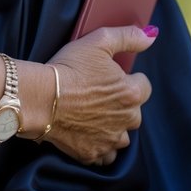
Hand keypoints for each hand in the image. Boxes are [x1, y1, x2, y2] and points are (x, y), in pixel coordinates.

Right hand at [42, 26, 155, 165]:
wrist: (39, 97)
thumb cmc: (68, 67)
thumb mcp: (97, 41)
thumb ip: (128, 37)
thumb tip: (151, 35)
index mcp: (131, 93)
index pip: (143, 86)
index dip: (127, 79)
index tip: (109, 77)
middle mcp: (127, 119)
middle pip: (134, 112)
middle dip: (121, 105)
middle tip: (97, 95)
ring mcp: (110, 139)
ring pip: (122, 135)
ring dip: (113, 127)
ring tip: (92, 115)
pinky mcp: (92, 153)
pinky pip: (104, 154)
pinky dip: (99, 145)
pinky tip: (86, 133)